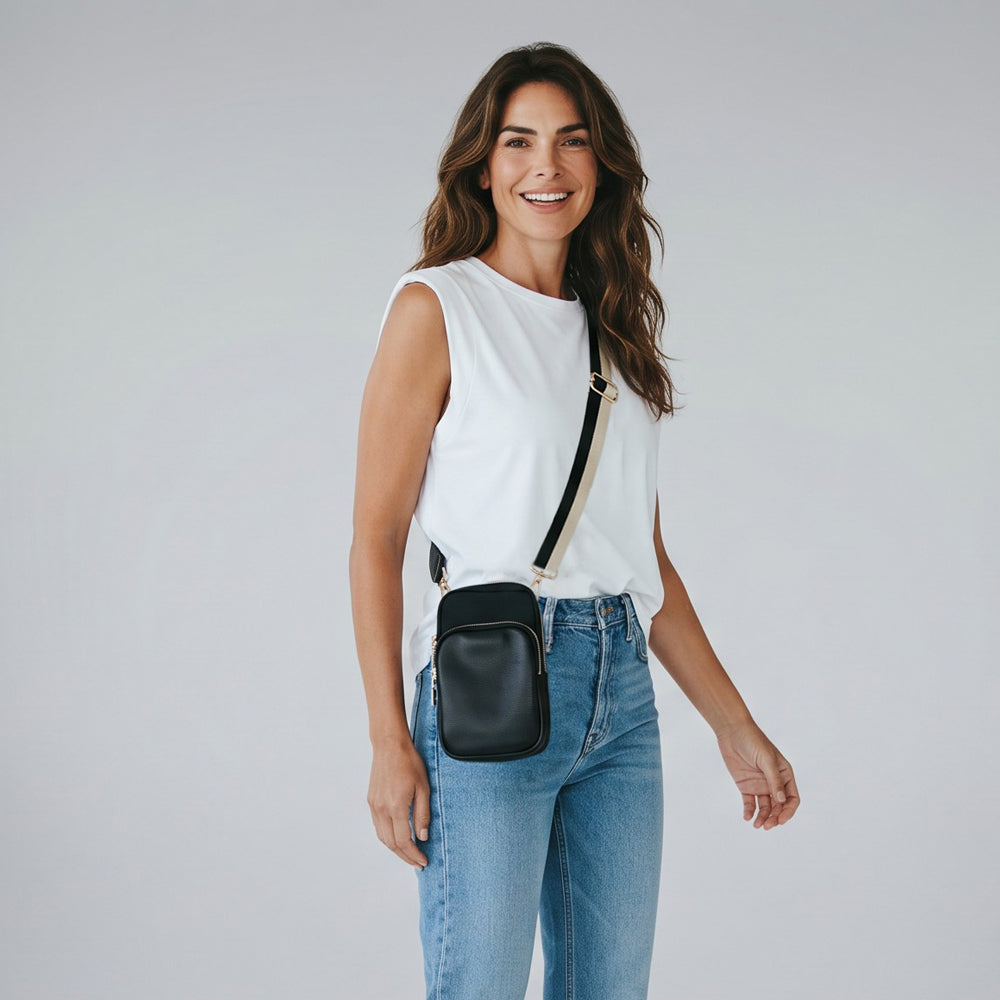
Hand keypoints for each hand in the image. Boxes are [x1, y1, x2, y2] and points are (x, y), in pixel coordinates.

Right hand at [367, 738, 430, 867]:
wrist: (389, 746)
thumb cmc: (409, 763)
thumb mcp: (424, 788)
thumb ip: (423, 814)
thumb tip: (423, 837)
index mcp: (396, 807)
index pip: (404, 841)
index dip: (414, 855)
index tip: (423, 862)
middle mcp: (382, 809)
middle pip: (391, 844)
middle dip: (405, 857)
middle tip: (418, 864)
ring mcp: (374, 806)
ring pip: (382, 837)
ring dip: (395, 849)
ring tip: (409, 854)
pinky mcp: (371, 801)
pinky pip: (378, 826)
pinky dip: (387, 837)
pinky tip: (397, 837)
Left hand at [715, 721, 799, 829]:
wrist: (732, 731)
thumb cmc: (753, 741)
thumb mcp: (766, 760)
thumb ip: (774, 780)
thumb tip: (781, 800)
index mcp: (785, 775)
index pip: (792, 798)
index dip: (788, 811)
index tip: (781, 820)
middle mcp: (774, 782)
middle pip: (779, 806)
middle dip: (775, 818)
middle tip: (767, 826)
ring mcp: (759, 784)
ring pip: (765, 807)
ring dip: (763, 817)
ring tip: (757, 825)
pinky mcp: (745, 786)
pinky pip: (750, 803)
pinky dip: (749, 811)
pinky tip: (747, 817)